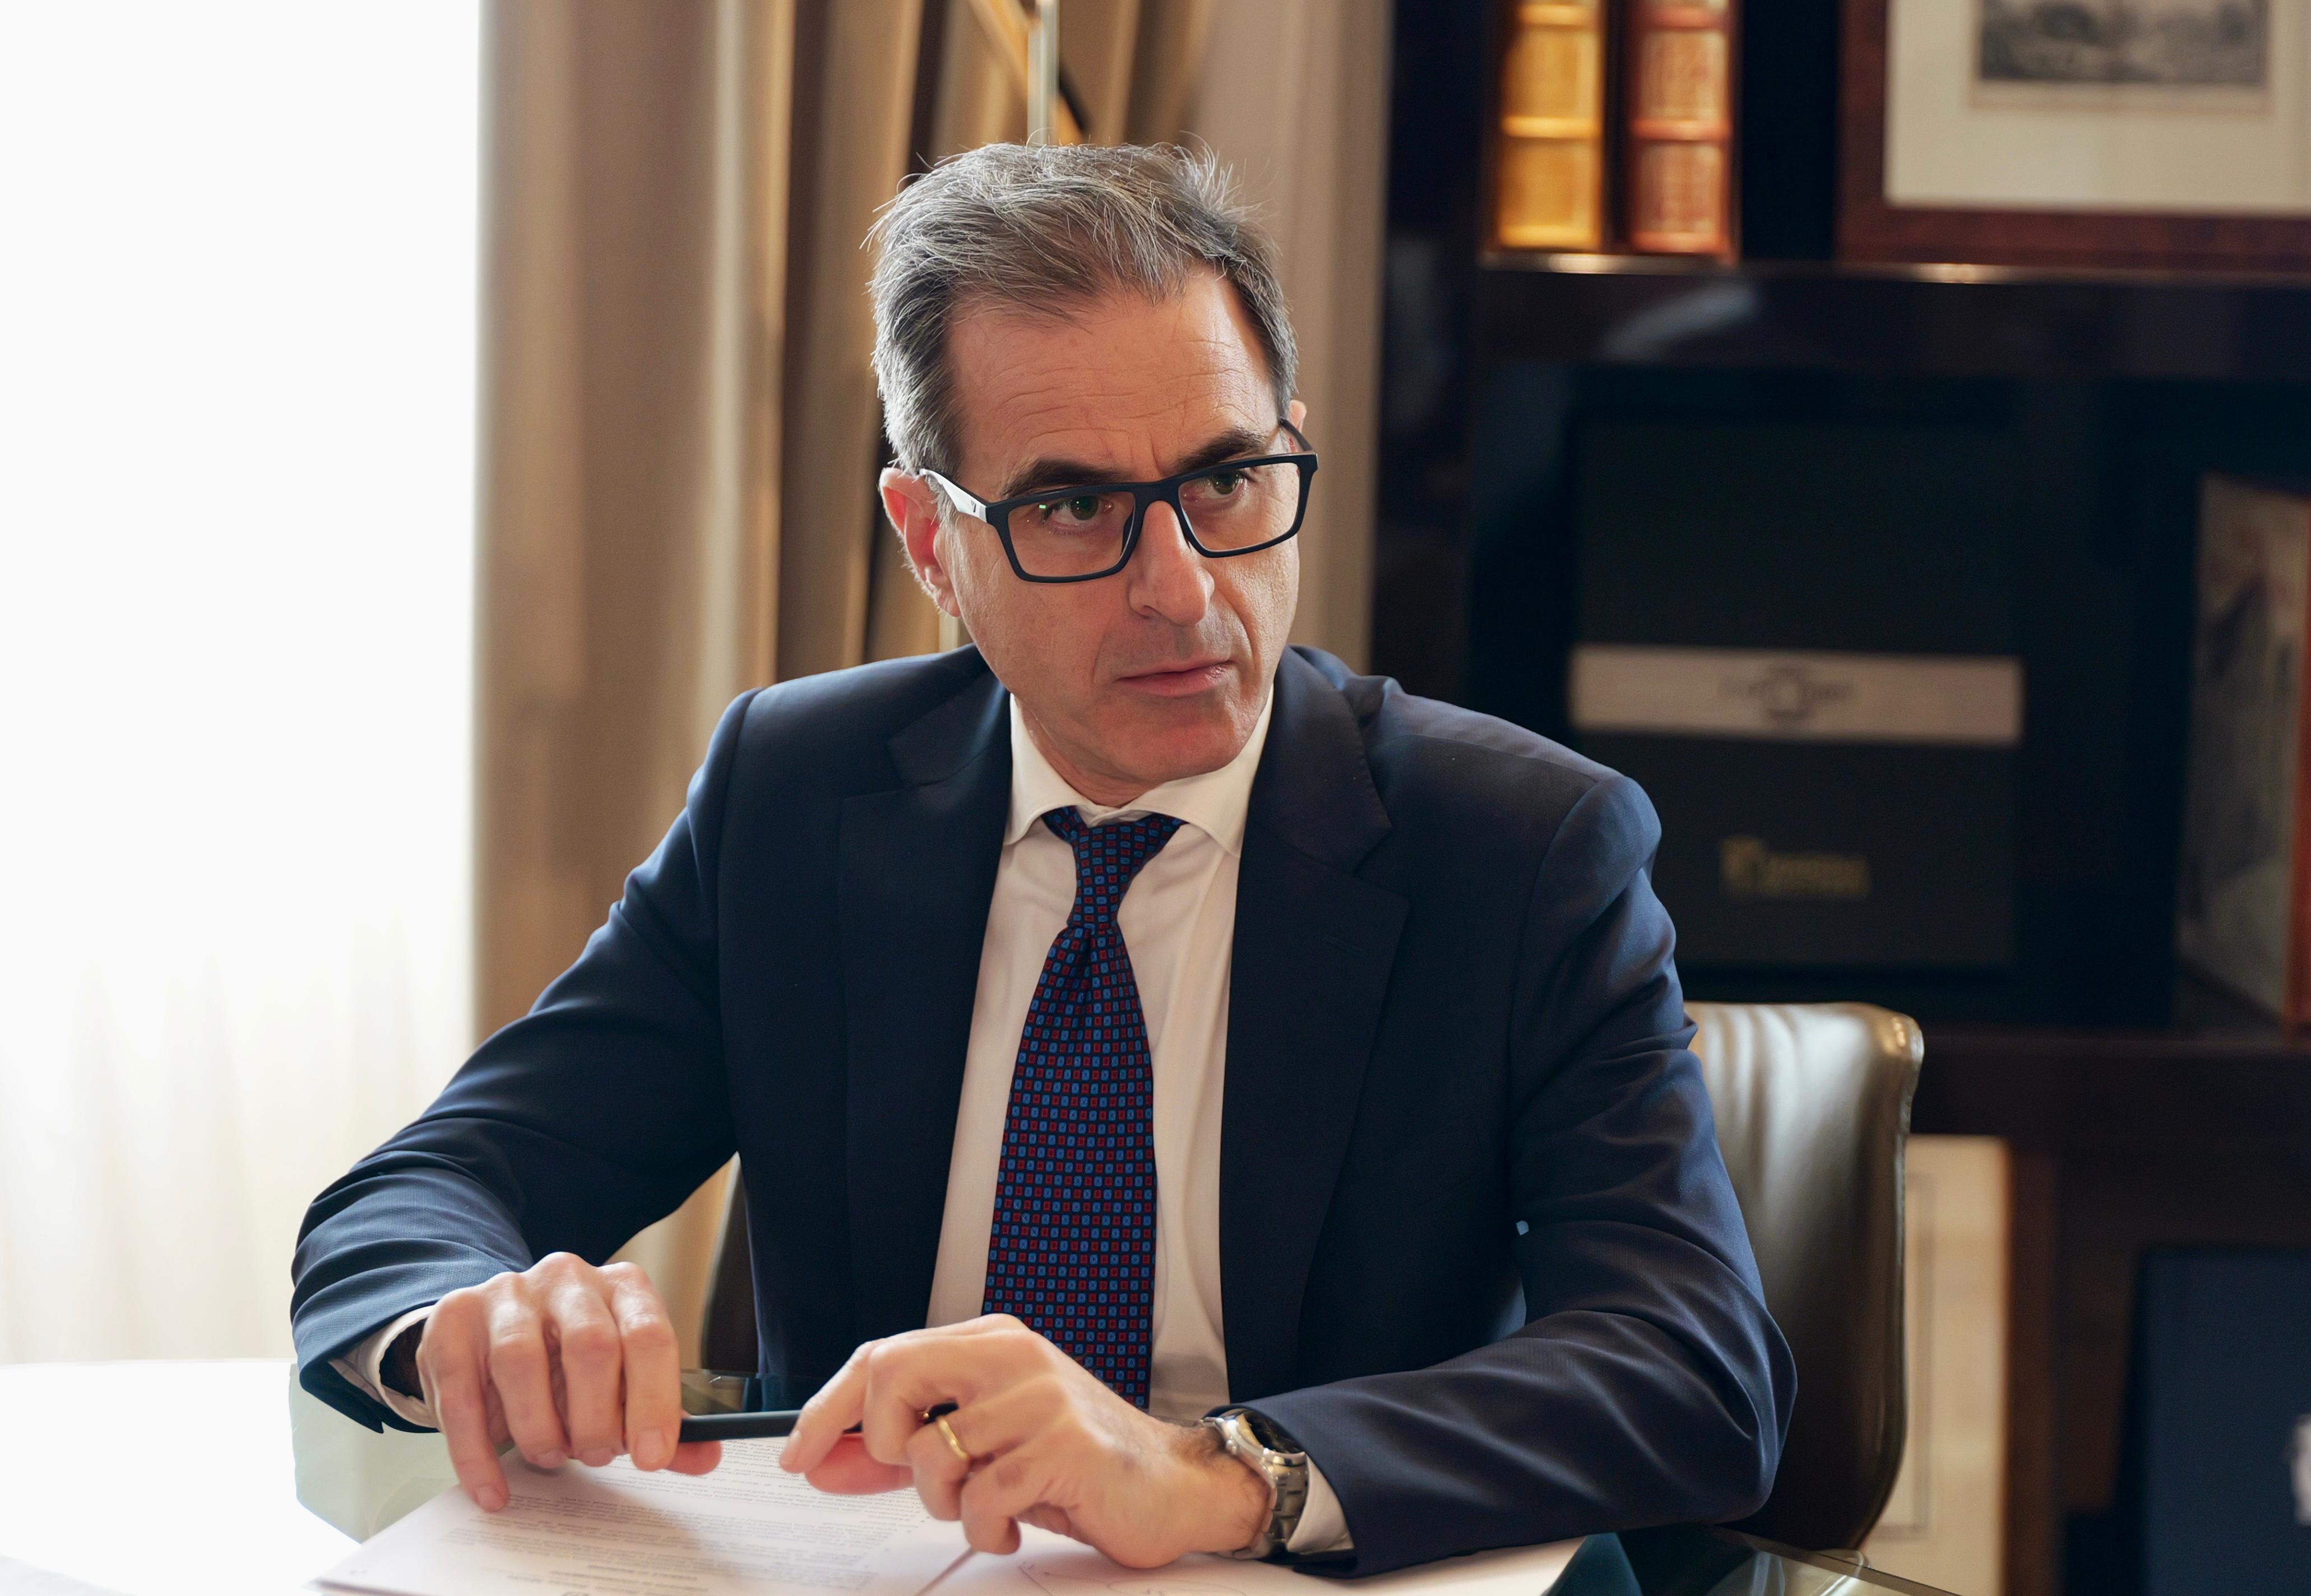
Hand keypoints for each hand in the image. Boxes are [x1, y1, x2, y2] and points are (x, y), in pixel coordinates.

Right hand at [416, 1253, 722, 1510]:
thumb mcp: (620, 1380)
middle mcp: (568, 1278)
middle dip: (596, 1418)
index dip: (655, 1401)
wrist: (491, 1327)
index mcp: (623, 1287)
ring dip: (539, 1429)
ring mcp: (507, 1293)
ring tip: (549, 1456)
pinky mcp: (454, 1319)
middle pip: (590, 1345)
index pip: (649, 1335)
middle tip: (595, 1456)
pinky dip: (478, 1454)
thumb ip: (660, 1417)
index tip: (651, 1457)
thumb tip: (707, 1456)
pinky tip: (493, 1488)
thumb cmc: (569, 1360)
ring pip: (521, 1362)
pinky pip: (461, 1394)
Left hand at [779, 1316, 1269, 1567]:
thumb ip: (904, 1450)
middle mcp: (1013, 1357)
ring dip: (946, 1503)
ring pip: (933, 1454)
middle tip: (914, 1476)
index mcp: (992, 1342)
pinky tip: (1016, 1520)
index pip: (883, 1355)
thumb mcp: (981, 1447)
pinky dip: (987, 1527)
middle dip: (884, 1444)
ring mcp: (1040, 1398)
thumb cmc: (1075, 1463)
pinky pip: (981, 1499)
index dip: (828, 1409)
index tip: (799, 1453)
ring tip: (988, 1503)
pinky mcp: (1064, 1446)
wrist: (1172, 1485)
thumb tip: (825, 1460)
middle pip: (893, 1378)